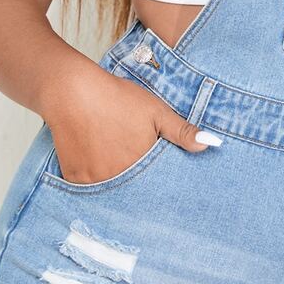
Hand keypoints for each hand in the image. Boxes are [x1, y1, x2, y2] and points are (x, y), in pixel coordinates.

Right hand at [45, 63, 218, 184]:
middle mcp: (119, 180)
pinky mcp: (75, 179)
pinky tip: (99, 161)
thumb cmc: (117, 98)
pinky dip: (98, 179)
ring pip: (114, 191)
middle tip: (138, 169)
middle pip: (136, 192)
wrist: (71, 91)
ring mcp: (95, 182)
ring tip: (118, 162)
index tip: (165, 183)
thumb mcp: (156, 111)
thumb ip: (183, 132)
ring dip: (120, 184)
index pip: (159, 187)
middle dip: (142, 186)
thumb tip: (211, 145)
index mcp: (143, 166)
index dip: (162, 184)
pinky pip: (91, 188)